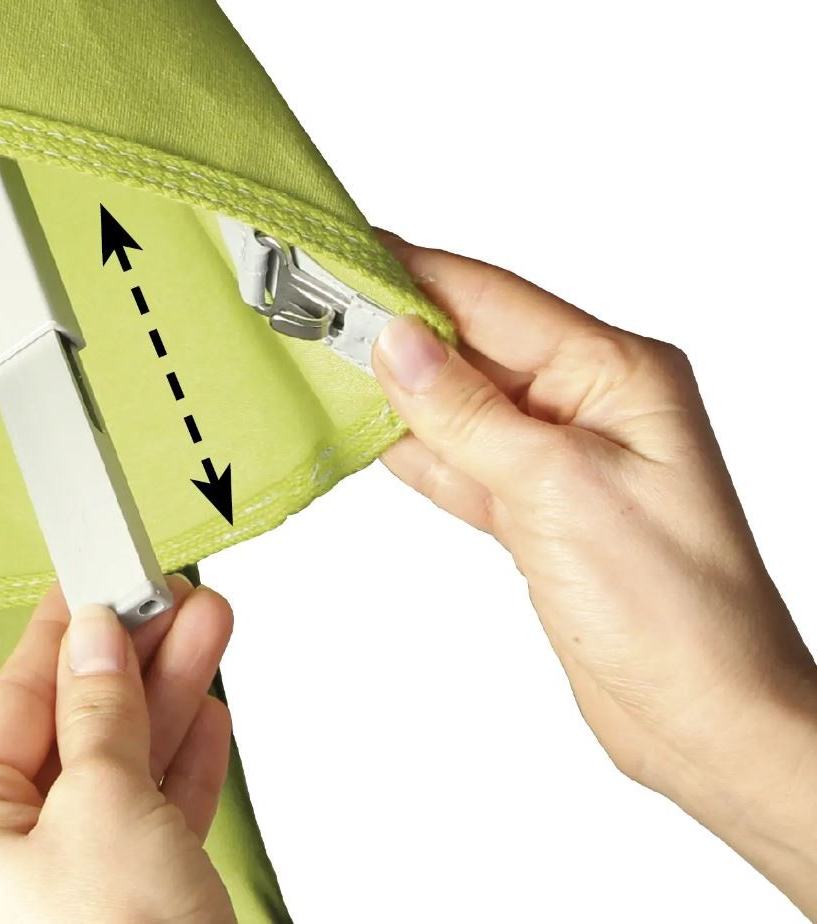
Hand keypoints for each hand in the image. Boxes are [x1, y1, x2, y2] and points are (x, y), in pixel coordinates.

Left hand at [0, 577, 237, 923]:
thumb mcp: (102, 803)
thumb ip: (100, 711)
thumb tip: (97, 636)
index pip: (14, 700)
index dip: (61, 633)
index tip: (94, 576)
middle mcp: (10, 851)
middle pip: (76, 723)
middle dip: (133, 655)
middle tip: (169, 595)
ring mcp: (75, 873)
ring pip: (125, 761)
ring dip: (171, 692)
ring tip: (206, 624)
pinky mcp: (133, 895)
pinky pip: (156, 810)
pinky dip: (185, 760)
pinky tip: (208, 711)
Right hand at [373, 234, 816, 915]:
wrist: (703, 718)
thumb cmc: (674, 608)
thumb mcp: (558, 489)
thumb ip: (467, 413)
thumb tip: (397, 343)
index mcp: (617, 373)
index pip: (492, 299)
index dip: (412, 272)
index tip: (342, 249)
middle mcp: (588, 403)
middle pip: (470, 345)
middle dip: (392, 325)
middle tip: (309, 299)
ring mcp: (558, 458)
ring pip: (455, 403)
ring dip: (391, 385)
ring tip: (319, 349)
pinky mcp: (533, 510)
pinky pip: (457, 459)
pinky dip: (409, 446)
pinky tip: (361, 424)